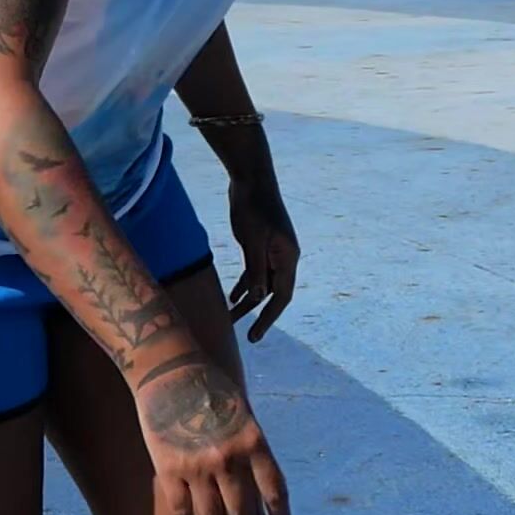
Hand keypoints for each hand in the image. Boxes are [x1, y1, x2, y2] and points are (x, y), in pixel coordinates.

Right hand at [135, 357, 290, 514]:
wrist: (171, 370)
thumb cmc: (211, 388)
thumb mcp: (244, 415)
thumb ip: (250, 448)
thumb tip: (256, 485)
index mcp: (253, 442)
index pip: (274, 490)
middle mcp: (229, 459)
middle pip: (244, 513)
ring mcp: (199, 467)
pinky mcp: (170, 470)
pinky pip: (183, 511)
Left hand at [225, 189, 301, 342]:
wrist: (252, 178)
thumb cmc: (254, 208)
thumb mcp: (253, 241)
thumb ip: (256, 270)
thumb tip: (256, 299)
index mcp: (288, 257)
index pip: (281, 296)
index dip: (268, 318)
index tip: (254, 336)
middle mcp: (283, 257)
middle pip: (271, 293)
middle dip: (255, 313)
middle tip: (238, 334)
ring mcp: (272, 251)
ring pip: (260, 283)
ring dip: (246, 301)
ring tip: (227, 318)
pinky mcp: (260, 244)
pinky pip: (254, 271)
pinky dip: (243, 284)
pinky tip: (231, 296)